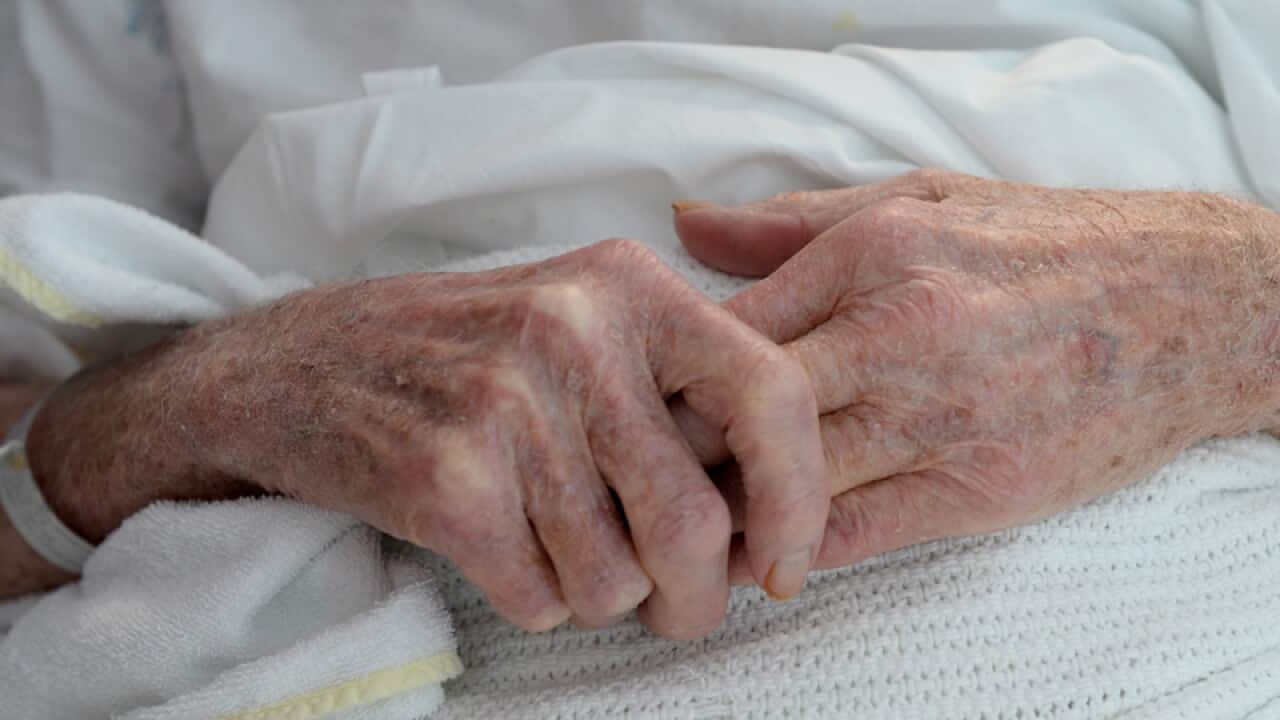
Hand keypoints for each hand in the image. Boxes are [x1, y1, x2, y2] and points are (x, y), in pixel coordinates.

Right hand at [26, 239, 826, 637]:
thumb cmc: (464, 353)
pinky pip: (540, 599)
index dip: (798, 500)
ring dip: (598, 594)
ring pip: (616, 579)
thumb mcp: (581, 321)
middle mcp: (573, 329)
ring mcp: (503, 401)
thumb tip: (775, 514)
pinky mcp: (445, 478)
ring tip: (555, 543)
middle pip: (695, 520)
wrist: (295, 365)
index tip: (782, 564)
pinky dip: (532, 599)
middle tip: (673, 603)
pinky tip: (499, 547)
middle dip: (695, 594)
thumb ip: (680, 390)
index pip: (772, 394)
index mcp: (628, 283)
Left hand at [672, 169, 1279, 577]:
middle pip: (741, 410)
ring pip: (787, 482)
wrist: (1193, 307)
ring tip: (689, 520)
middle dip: (680, 448)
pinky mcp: (979, 489)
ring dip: (726, 508)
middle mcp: (898, 335)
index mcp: (873, 254)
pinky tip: (764, 549)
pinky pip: (855, 534)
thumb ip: (792, 224)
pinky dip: (794, 549)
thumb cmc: (1047, 245)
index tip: (647, 397)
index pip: (726, 329)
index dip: (669, 373)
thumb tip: (686, 225)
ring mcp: (940, 418)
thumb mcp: (920, 200)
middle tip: (647, 470)